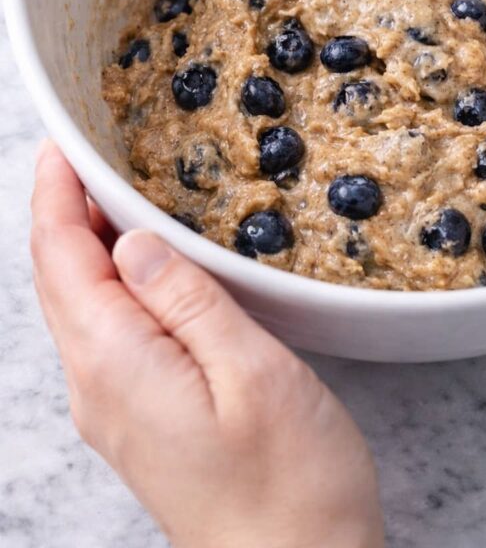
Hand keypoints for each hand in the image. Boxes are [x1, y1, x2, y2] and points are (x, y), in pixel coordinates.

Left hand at [30, 141, 383, 547]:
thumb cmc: (289, 481)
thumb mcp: (250, 371)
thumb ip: (186, 298)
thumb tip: (131, 241)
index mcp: (117, 364)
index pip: (62, 259)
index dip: (55, 195)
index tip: (60, 144)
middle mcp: (97, 388)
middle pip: (58, 282)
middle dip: (60, 213)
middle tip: (83, 156)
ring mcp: (113, 410)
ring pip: (76, 309)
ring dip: (79, 248)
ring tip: (106, 198)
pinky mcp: (138, 421)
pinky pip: (100, 336)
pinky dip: (103, 287)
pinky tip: (137, 270)